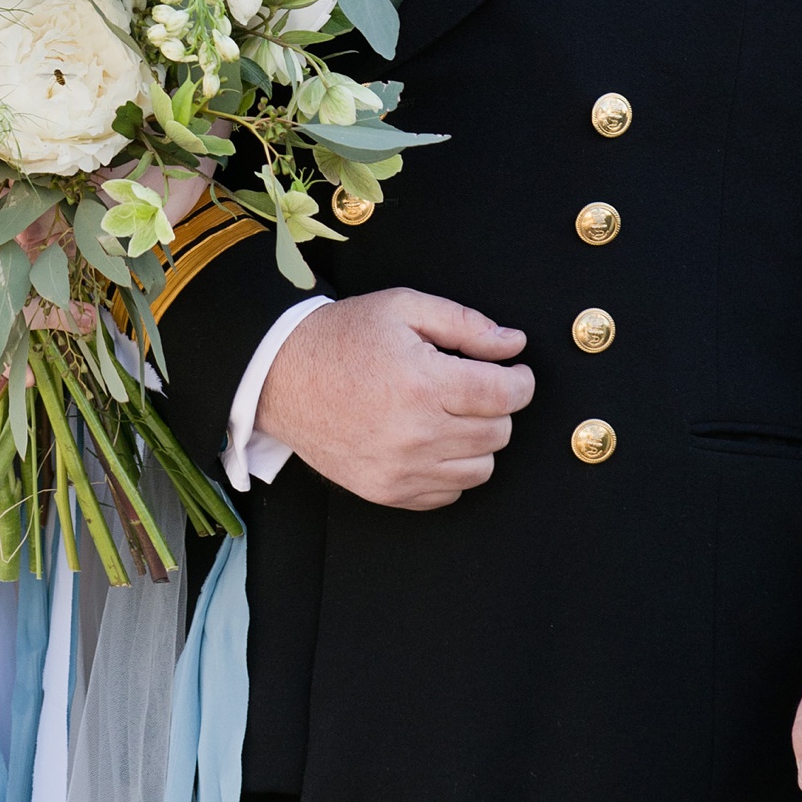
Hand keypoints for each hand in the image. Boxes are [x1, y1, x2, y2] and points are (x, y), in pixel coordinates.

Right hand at [254, 288, 532, 509]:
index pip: (505, 396)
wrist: (280, 375)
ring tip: (453, 415)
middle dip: (497, 406)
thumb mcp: (403, 307)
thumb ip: (465, 324)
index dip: (521, 381)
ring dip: (478, 441)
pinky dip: (451, 470)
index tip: (514, 373)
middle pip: (498, 433)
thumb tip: (513, 344)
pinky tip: (432, 441)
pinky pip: (448, 494)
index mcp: (424, 383)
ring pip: (481, 469)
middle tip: (474, 387)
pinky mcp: (386, 491)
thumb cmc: (342, 337)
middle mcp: (416, 433)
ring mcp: (401, 469)